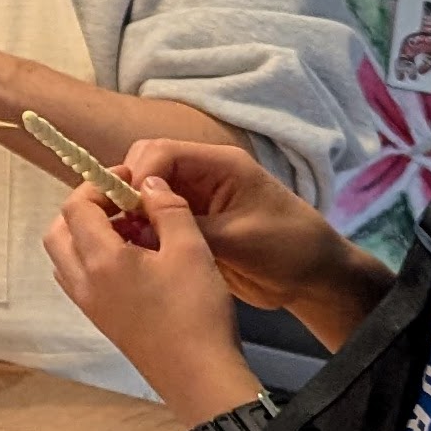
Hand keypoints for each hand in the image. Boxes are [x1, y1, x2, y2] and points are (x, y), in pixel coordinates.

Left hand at [42, 176, 262, 422]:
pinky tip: (135, 259)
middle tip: (125, 201)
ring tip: (132, 229)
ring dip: (87, 234)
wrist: (198, 376)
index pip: (76, 207)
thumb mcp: (191, 249)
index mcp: (100, 260)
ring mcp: (89, 305)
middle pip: (60, 231)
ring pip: (66, 257)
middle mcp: (83, 282)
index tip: (130, 179)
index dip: (99, 184)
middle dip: (86, 207)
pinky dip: (95, 259)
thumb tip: (149, 183)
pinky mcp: (102, 320)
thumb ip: (167, 209)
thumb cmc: (196, 311)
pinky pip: (80, 279)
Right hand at [111, 139, 360, 314]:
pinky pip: (156, 216)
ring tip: (121, 238)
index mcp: (220, 165)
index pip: (162, 152)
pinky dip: (140, 228)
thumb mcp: (237, 239)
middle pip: (148, 165)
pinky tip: (133, 247)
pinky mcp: (193, 222)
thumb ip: (188, 229)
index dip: (137, 175)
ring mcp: (196, 199)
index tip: (124, 208)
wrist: (313, 278)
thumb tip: (137, 229)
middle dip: (127, 189)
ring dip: (130, 210)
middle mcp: (204, 175)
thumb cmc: (287, 249)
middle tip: (117, 224)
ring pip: (147, 191)